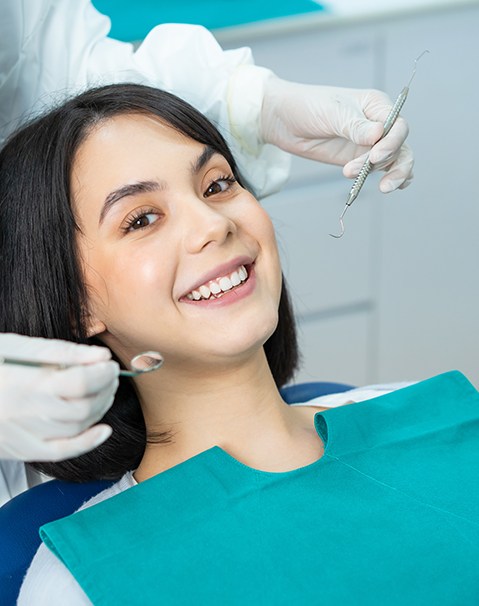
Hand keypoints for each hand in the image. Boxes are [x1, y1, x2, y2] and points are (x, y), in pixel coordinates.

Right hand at [0, 333, 118, 460]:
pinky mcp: (23, 449)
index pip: (80, 382)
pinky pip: (63, 452)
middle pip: (84, 406)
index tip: (109, 363)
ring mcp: (24, 436)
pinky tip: (102, 429)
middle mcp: (25, 414)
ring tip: (103, 391)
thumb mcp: (14, 347)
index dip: (102, 373)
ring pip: (78, 428)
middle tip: (109, 375)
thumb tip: (98, 354)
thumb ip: (59, 352)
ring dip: (100, 409)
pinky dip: (88, 442)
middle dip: (106, 389)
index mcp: (23, 384)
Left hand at [261, 76, 413, 192]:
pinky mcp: (360, 159)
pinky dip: (392, 176)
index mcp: (376, 106)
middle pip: (400, 145)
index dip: (391, 142)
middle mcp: (378, 124)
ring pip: (395, 160)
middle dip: (390, 161)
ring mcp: (370, 144)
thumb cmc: (309, 107)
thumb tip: (379, 134)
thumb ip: (355, 126)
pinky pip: (383, 169)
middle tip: (369, 170)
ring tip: (382, 188)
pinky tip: (393, 186)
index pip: (397, 125)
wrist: (285, 121)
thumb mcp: (332, 113)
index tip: (375, 156)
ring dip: (391, 174)